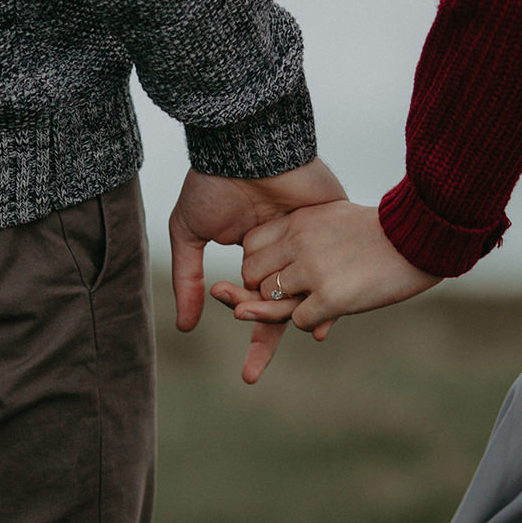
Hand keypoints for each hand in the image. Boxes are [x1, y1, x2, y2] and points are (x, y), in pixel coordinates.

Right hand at [168, 159, 346, 377]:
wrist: (246, 146)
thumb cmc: (214, 183)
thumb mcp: (189, 232)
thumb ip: (187, 279)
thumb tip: (186, 327)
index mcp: (254, 254)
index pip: (254, 302)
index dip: (251, 333)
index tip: (247, 375)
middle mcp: (284, 253)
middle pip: (282, 306)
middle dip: (268, 341)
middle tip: (250, 377)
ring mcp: (309, 241)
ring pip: (311, 291)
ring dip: (303, 316)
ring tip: (305, 333)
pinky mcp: (331, 223)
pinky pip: (335, 267)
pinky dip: (335, 293)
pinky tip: (325, 318)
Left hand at [212, 201, 440, 376]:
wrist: (421, 239)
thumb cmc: (382, 232)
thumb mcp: (335, 216)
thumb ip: (304, 231)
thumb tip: (281, 256)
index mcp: (299, 220)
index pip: (250, 245)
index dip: (260, 264)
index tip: (280, 270)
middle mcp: (299, 242)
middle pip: (254, 276)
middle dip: (267, 290)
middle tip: (294, 294)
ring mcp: (313, 270)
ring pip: (272, 300)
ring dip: (289, 307)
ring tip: (316, 301)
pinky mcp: (331, 297)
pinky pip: (298, 321)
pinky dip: (311, 322)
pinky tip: (329, 315)